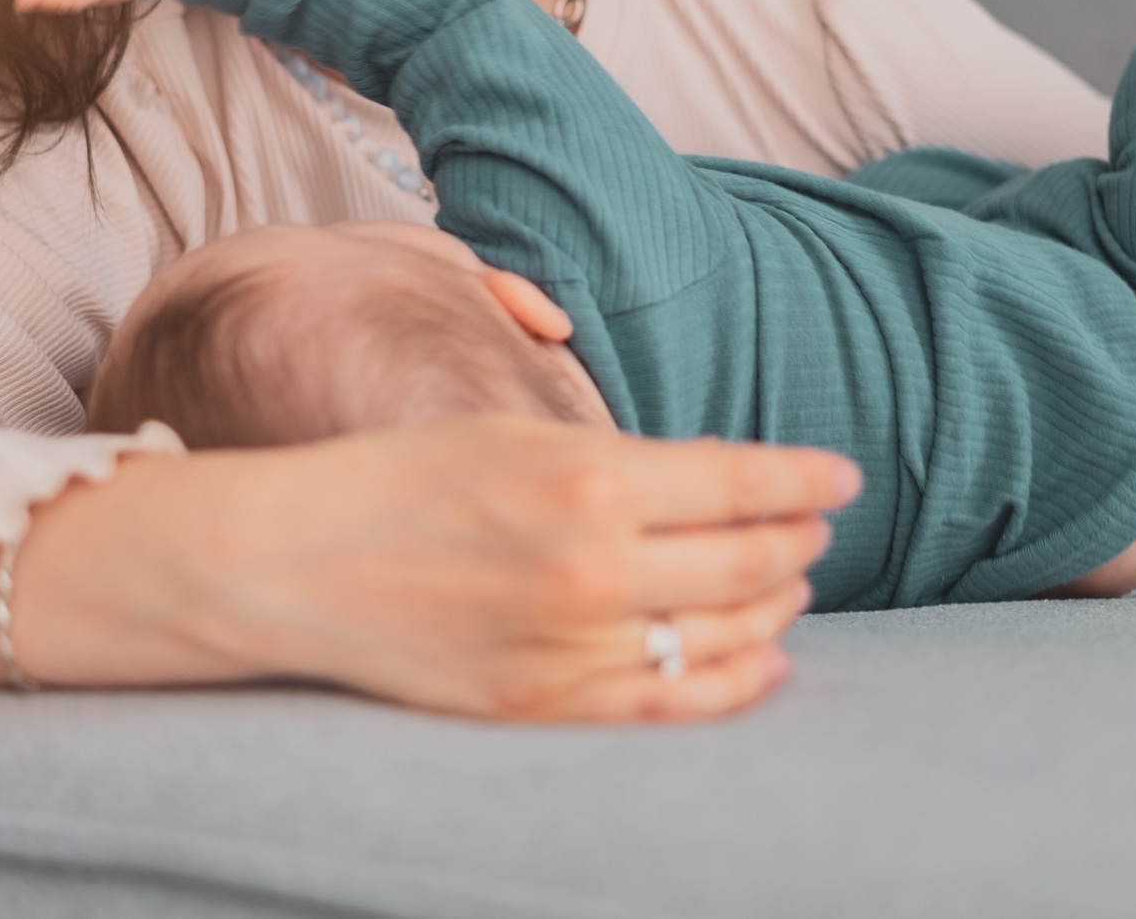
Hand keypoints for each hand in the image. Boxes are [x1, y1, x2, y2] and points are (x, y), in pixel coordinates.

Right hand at [0, 415, 862, 722]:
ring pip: (722, 633)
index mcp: (586, 477)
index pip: (738, 481)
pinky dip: (734, 682)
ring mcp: (571, 644)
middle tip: (817, 525)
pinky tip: (764, 660)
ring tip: (794, 581)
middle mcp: (591, 566)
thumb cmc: (397, 479)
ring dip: (776, 603)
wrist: (293, 565)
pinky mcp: (546, 704)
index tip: (841, 474)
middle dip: (796, 539)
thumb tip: (708, 474)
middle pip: (748, 559)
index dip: (803, 479)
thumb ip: (616, 458)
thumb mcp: (509, 431)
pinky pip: (671, 702)